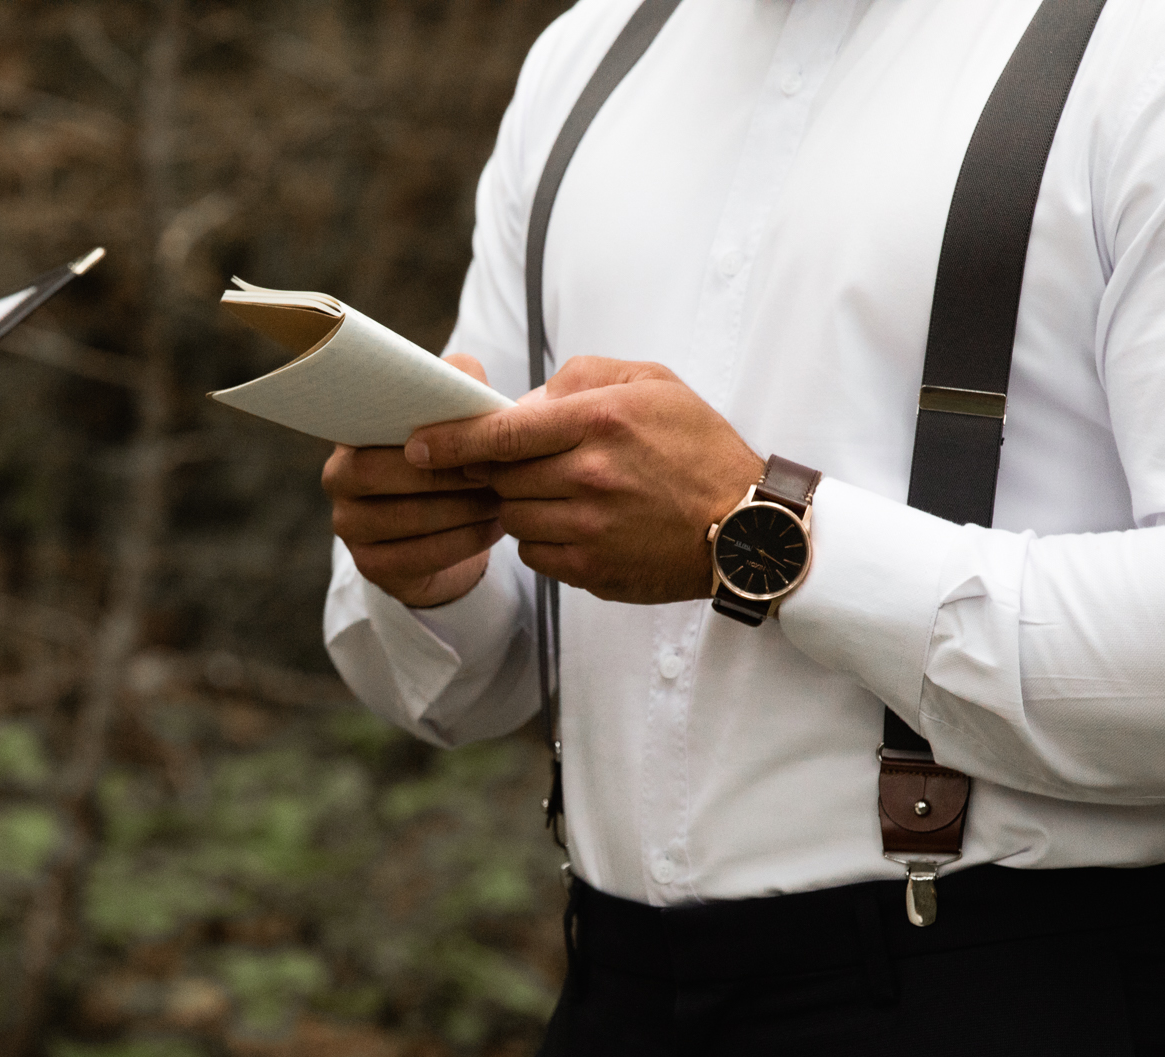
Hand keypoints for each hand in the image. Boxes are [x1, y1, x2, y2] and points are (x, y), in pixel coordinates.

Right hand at [323, 353, 504, 606]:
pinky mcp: (370, 566)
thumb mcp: (459, 419)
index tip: (472, 437)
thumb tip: (467, 379)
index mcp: (353, 431)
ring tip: (501, 501)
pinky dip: (462, 543)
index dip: (421, 431)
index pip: (368, 423)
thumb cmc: (453, 462)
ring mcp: (349, 525)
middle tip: (495, 473)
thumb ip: (460, 387)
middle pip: (378, 472)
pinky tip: (492, 529)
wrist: (448, 532)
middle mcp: (338, 477)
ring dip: (460, 510)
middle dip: (444, 474)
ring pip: (403, 518)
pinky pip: (415, 557)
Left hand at [406, 357, 763, 603]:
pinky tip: (575, 524)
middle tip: (516, 464)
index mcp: (601, 421)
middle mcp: (590, 475)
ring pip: (512, 516)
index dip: (451, 439)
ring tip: (560, 492)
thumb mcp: (653, 383)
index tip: (417, 444)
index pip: (502, 431)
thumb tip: (522, 403)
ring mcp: (590, 527)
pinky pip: (534, 553)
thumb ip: (581, 379)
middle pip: (499, 476)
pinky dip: (542, 538)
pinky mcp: (592, 569)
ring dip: (520, 504)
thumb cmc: (697, 447)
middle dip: (497, 470)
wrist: (746, 526)